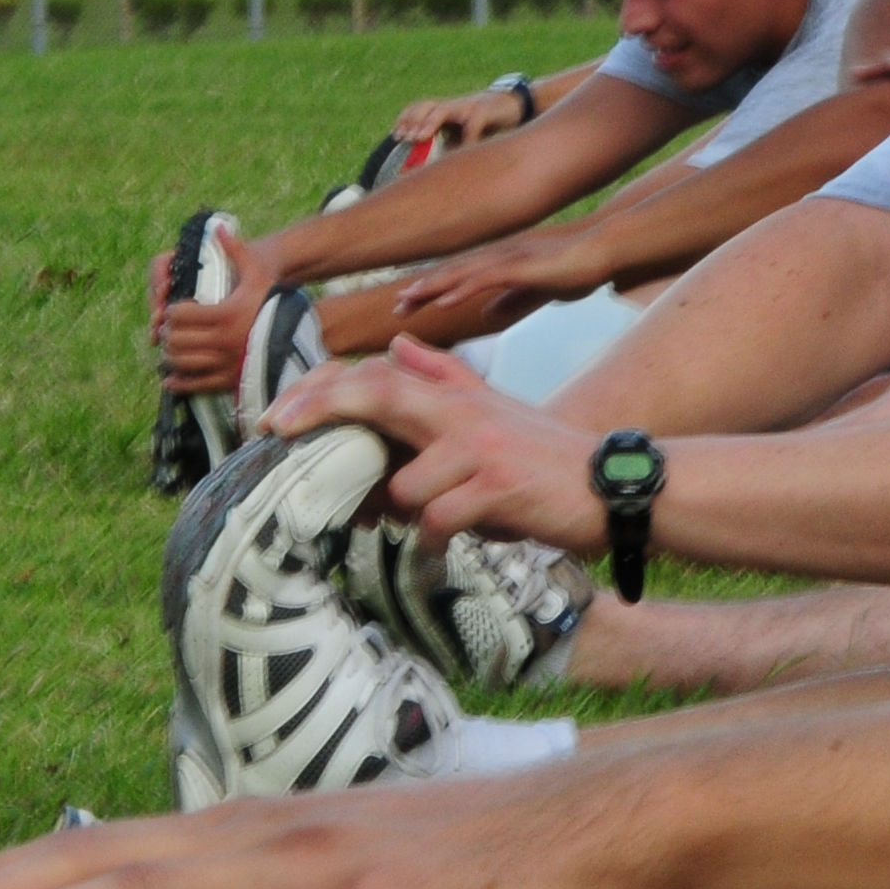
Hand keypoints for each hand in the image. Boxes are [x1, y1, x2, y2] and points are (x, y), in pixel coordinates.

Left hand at [155, 228, 262, 390]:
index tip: (173, 309)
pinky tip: (171, 376)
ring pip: (182, 362)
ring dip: (170, 355)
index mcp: (225, 314)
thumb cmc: (275, 304)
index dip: (171, 311)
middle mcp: (223, 341)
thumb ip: (237, 251)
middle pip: (176, 339)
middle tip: (168, 328)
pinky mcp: (230, 381)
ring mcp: (226, 363)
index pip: (180, 314)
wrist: (298, 338)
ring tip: (171, 347)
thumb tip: (219, 228)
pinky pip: (195, 384)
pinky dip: (179, 382)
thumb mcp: (258, 276)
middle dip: (168, 333)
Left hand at [271, 334, 606, 549]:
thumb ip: (444, 376)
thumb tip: (398, 345)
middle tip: (274, 430)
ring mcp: (481, 449)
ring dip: (403, 514)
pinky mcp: (499, 488)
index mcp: (458, 396)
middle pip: (379, 395)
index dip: (325, 387)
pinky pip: (437, 521)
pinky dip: (435, 541)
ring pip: (405, 485)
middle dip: (321, 410)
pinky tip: (451, 543)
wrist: (614, 487)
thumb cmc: (547, 456)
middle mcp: (465, 413)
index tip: (277, 410)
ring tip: (426, 524)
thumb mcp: (494, 408)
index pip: (380, 376)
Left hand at [385, 233, 583, 343]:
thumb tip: (487, 314)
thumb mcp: (537, 290)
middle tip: (396, 307)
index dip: (432, 290)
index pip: (458, 278)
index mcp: (500, 264)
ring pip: (461, 274)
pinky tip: (445, 300)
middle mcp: (498, 257)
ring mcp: (508, 259)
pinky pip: (486, 279)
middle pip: (452, 273)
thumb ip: (511, 300)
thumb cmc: (576, 268)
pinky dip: (463, 289)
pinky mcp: (521, 266)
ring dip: (433, 287)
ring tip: (408, 300)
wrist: (603, 250)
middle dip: (422, 289)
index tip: (408, 306)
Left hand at [392, 85, 524, 149]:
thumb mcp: (463, 136)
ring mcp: (468, 106)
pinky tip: (464, 151)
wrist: (514, 104)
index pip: (419, 109)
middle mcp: (453, 106)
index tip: (396, 136)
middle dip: (412, 121)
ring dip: (429, 122)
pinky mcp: (485, 111)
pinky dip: (467, 139)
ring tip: (420, 138)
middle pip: (426, 106)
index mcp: (445, 111)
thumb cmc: (485, 123)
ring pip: (443, 109)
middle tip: (405, 138)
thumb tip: (431, 172)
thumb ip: (449, 148)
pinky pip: (472, 124)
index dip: (405, 120)